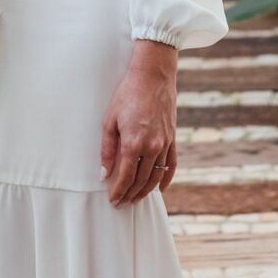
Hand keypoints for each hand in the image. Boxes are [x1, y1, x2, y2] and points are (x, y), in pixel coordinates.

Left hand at [100, 39, 178, 205]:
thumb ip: (107, 149)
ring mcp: (165, 143)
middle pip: (141, 181)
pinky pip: (172, 164)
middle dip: (130, 194)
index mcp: (134, 143)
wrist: (153, 75)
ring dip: (146, 190)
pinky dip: (167, 178)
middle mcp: (152, 147)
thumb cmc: (127, 94)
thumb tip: (104, 173)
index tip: (113, 200)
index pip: (126, 177)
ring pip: (156, 176)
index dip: (119, 192)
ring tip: (136, 198)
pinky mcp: (173, 138)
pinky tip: (161, 188)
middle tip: (122, 202)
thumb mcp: (110, 119)